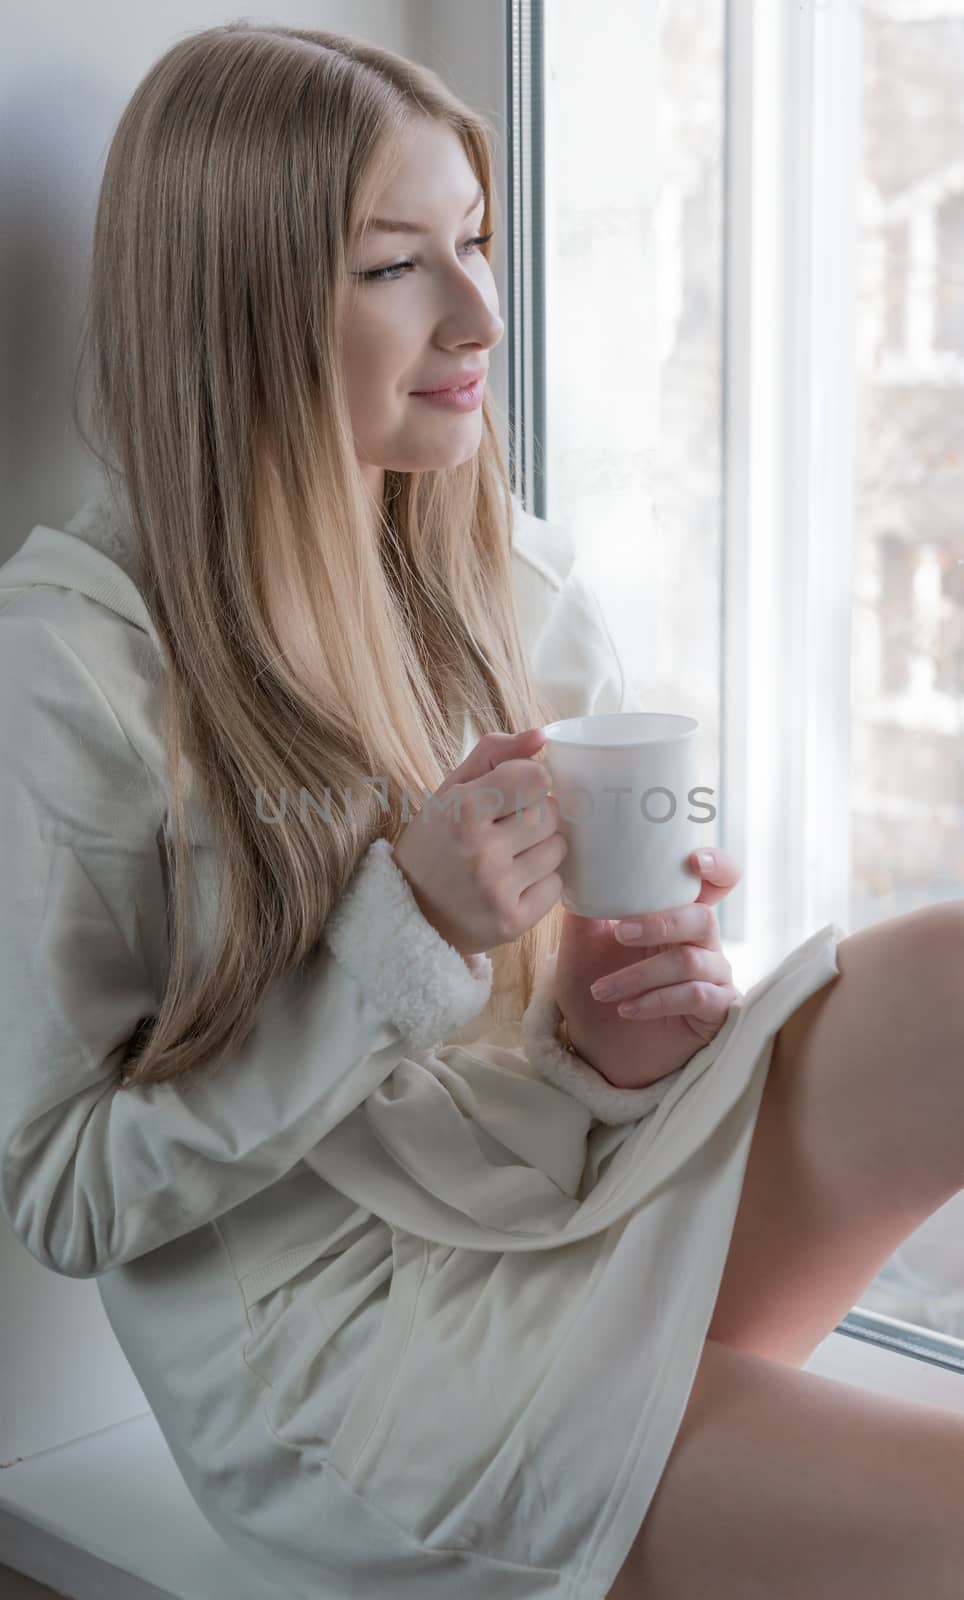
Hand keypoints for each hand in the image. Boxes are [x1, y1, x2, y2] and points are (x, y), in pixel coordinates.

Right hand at [391, 728, 566, 956]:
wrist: (409, 914)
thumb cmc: (434, 844)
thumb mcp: (450, 791)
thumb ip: (494, 755)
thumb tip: (541, 736)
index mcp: (463, 810)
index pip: (536, 779)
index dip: (529, 783)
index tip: (513, 793)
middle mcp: (481, 851)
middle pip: (550, 814)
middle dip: (534, 817)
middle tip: (507, 829)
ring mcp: (498, 890)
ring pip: (558, 850)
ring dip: (541, 849)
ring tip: (509, 856)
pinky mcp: (513, 922)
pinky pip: (556, 886)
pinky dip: (540, 883)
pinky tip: (513, 883)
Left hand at [552, 848, 742, 1089]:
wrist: (597, 1049)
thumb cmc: (595, 990)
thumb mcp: (580, 947)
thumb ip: (585, 908)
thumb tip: (580, 871)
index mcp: (675, 917)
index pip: (715, 882)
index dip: (717, 866)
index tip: (695, 861)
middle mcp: (701, 943)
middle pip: (701, 918)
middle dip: (658, 924)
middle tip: (619, 934)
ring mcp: (713, 978)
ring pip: (689, 962)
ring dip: (639, 975)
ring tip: (602, 991)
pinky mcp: (717, 1013)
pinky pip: (697, 996)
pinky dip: (657, 1000)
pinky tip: (627, 1009)